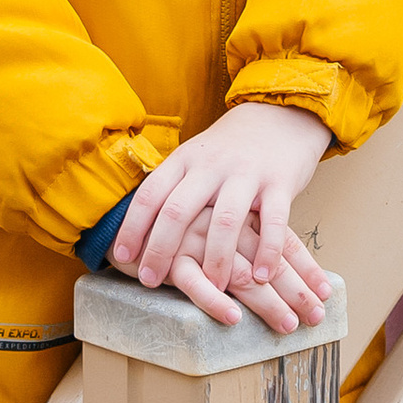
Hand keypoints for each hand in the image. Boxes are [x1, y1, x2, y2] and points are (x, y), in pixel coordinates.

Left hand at [110, 100, 332, 332]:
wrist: (281, 115)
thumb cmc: (229, 149)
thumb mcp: (195, 158)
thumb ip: (172, 188)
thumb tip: (135, 230)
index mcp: (186, 159)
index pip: (151, 194)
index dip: (132, 226)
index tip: (121, 256)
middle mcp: (212, 165)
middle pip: (178, 210)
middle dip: (161, 250)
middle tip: (151, 281)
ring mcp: (246, 173)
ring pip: (224, 221)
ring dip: (215, 260)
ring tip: (212, 288)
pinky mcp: (280, 182)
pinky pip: (273, 222)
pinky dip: (266, 253)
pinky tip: (260, 276)